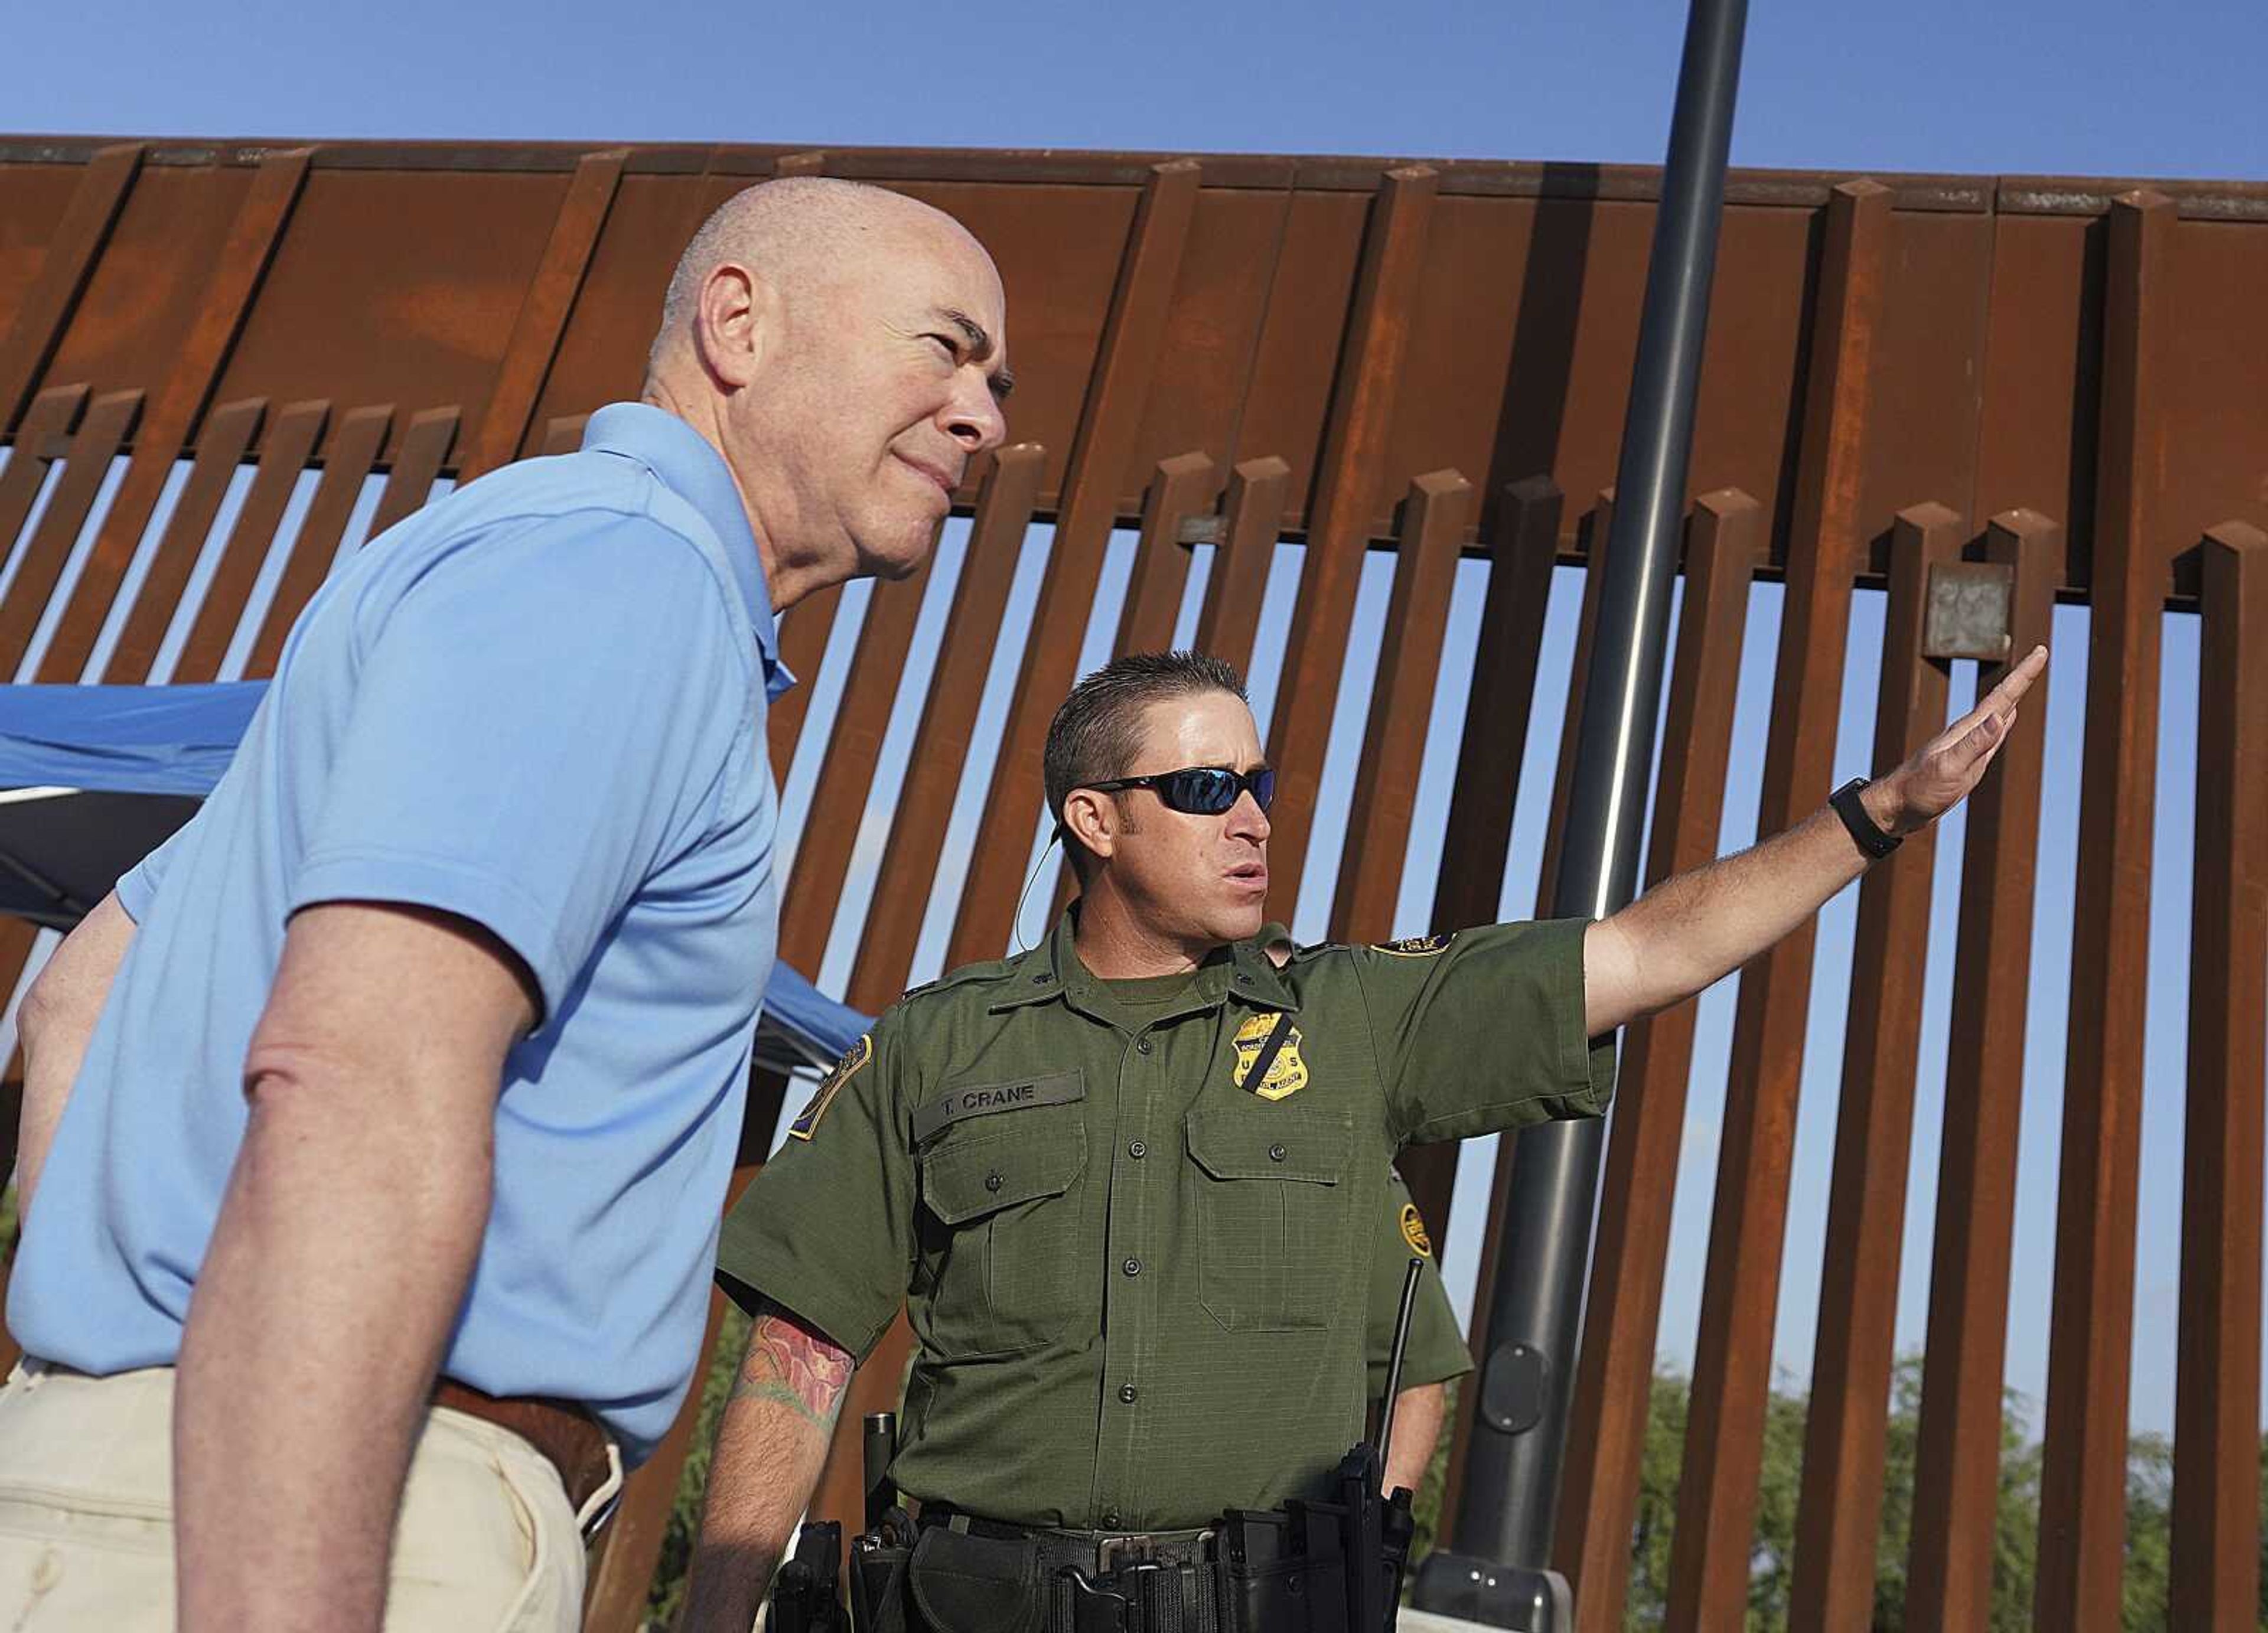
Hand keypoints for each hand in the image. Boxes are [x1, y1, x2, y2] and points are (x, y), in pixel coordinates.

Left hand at [1863, 644, 2047, 835]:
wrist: (1897, 808)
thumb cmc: (1919, 790)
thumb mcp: (1949, 768)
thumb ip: (1973, 744)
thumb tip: (2000, 716)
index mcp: (1967, 731)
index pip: (2001, 697)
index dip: (2023, 674)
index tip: (2041, 651)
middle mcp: (1969, 733)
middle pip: (2002, 699)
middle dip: (2023, 676)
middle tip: (2040, 653)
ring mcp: (1968, 746)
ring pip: (1998, 713)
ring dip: (2014, 695)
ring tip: (2026, 678)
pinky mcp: (1968, 761)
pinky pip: (1992, 734)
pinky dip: (2003, 721)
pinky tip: (2006, 716)